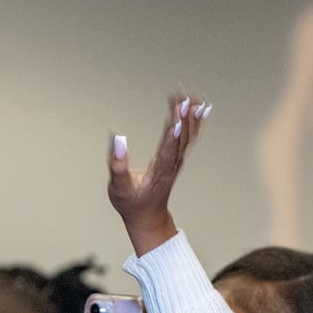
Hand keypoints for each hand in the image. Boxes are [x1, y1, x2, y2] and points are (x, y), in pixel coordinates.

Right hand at [107, 93, 210, 256]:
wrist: (147, 217)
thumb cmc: (132, 203)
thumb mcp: (119, 189)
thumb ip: (117, 166)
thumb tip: (117, 138)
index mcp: (159, 172)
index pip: (169, 150)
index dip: (173, 134)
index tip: (177, 115)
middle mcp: (172, 165)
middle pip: (182, 139)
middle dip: (184, 118)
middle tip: (184, 97)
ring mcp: (176, 161)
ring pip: (189, 136)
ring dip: (191, 116)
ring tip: (191, 95)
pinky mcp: (176, 158)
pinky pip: (188, 137)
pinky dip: (191, 121)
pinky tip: (195, 107)